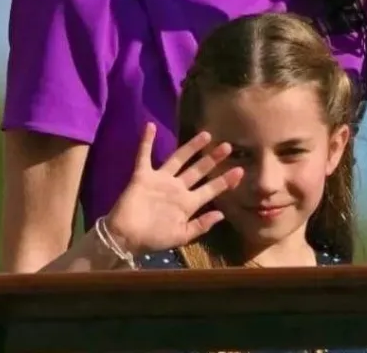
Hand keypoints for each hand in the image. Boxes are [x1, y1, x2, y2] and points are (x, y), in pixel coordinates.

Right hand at [104, 123, 242, 255]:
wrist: (126, 237)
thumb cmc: (153, 239)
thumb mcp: (181, 236)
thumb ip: (201, 225)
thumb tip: (222, 215)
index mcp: (187, 204)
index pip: (210, 189)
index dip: (225, 181)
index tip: (240, 171)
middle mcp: (177, 188)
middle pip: (198, 170)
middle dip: (212, 159)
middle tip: (228, 146)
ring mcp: (160, 180)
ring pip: (178, 159)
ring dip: (191, 147)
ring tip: (206, 135)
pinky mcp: (143, 176)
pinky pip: (144, 155)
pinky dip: (147, 141)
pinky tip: (151, 127)